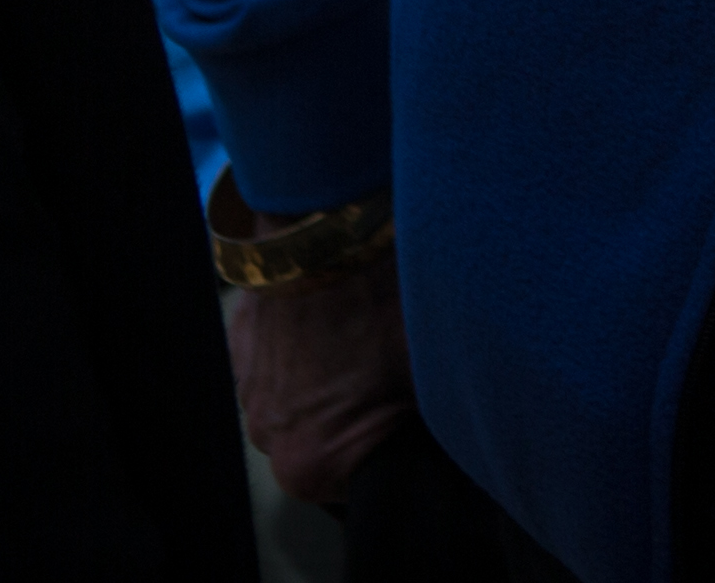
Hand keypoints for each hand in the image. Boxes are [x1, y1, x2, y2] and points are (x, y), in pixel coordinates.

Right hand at [220, 248, 413, 507]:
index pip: (367, 490)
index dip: (404, 459)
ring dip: (335, 381)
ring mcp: (248, 385)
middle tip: (407, 376)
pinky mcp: (241, 337)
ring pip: (306, 401)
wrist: (333, 223)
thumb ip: (439, 431)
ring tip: (374, 338)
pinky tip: (346, 312)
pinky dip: (312, 345)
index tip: (426, 430)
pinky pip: (283, 358)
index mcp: (311, 467)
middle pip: (332, 444)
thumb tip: (473, 446)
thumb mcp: (435, 379)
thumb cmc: (388, 306)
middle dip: (369, 419)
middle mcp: (268, 436)